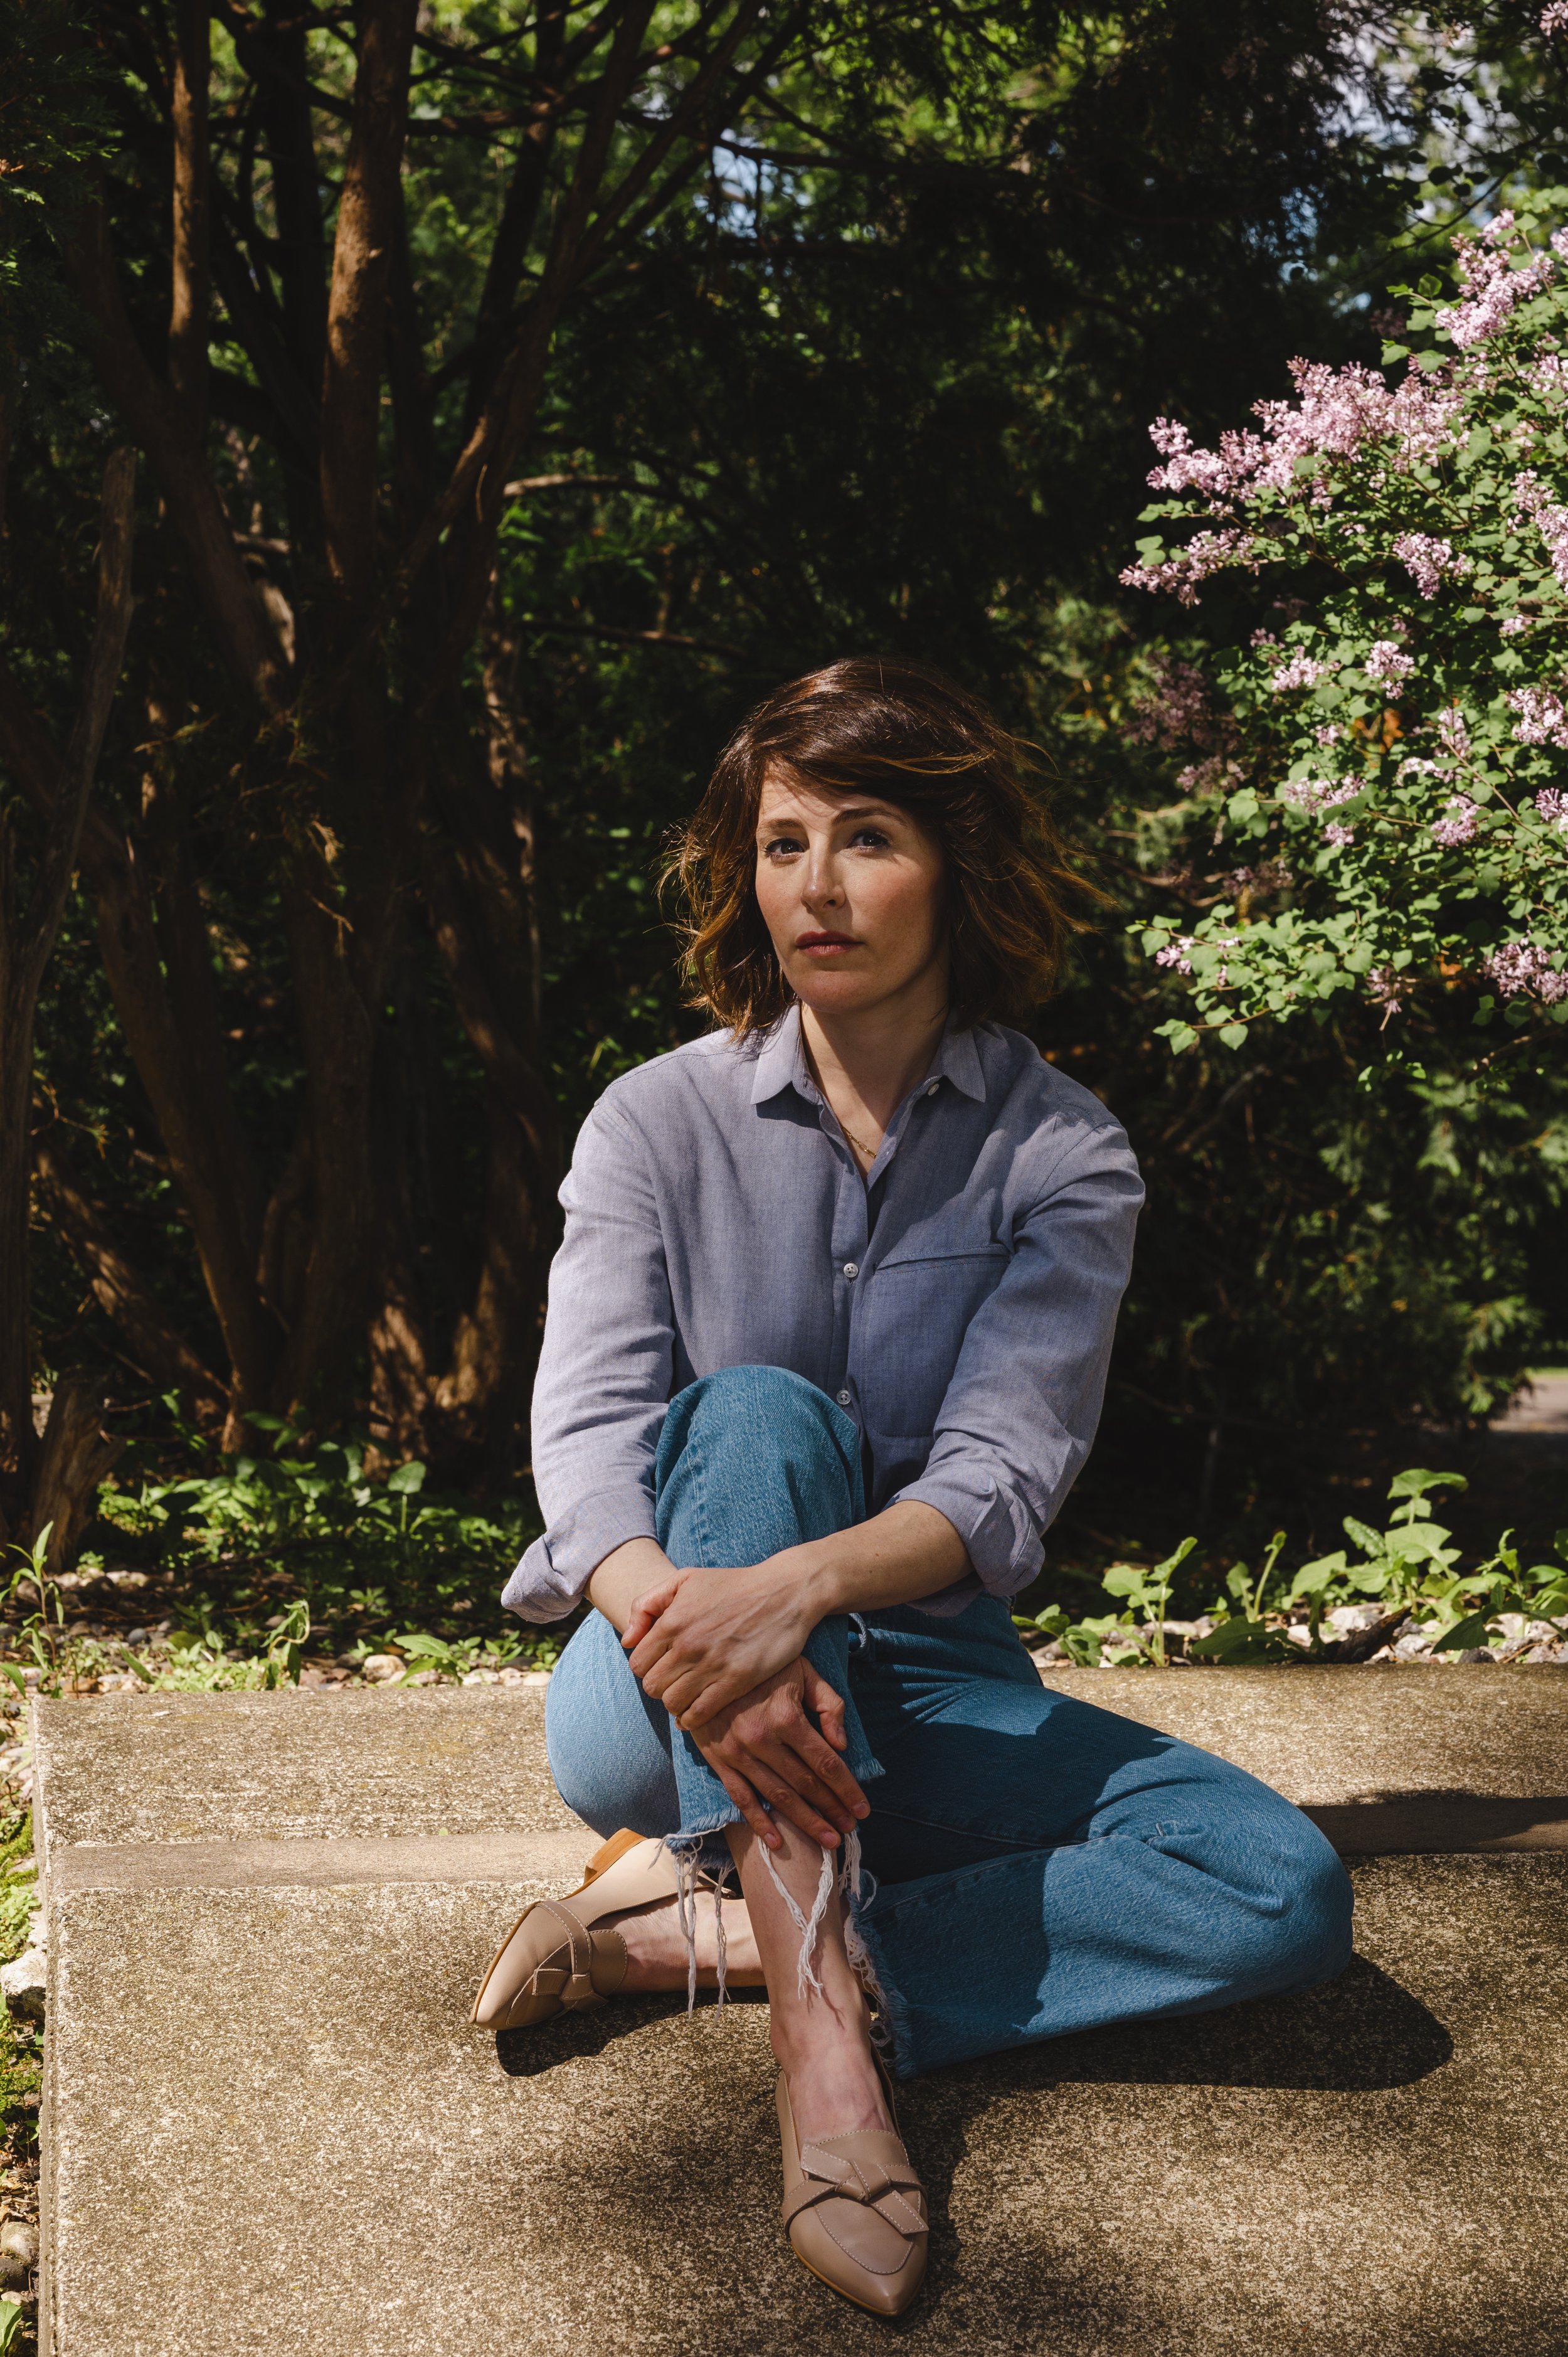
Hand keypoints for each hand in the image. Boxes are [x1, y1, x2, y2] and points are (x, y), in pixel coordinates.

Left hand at [624, 1557, 819, 1726]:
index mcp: (672, 1621)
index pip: (637, 1663)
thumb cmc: (733, 1584)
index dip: (647, 1666)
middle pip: (651, 1687)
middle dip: (659, 1685)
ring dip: (676, 1702)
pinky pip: (699, 1714)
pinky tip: (697, 1711)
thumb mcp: (685, 1579)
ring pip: (672, 1703)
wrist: (784, 1593)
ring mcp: (712, 1665)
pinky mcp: (736, 1681)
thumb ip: (646, 1604)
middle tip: (675, 1679)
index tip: (662, 1663)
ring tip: (687, 1693)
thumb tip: (627, 1640)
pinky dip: (692, 1718)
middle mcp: (688, 1645)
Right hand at [687, 1656, 868, 1849]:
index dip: (847, 1788)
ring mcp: (739, 1752)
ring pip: (777, 1796)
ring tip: (827, 1841)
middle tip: (849, 1830)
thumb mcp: (803, 1671)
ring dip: (805, 1822)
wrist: (705, 1664)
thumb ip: (828, 1704)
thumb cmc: (764, 1668)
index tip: (862, 1810)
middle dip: (831, 1809)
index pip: (825, 1761)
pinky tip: (776, 1841)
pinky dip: (758, 1822)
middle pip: (805, 1783)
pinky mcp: (719, 1760)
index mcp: (786, 1716)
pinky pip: (741, 1797)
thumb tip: (842, 1744)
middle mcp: (763, 1738)